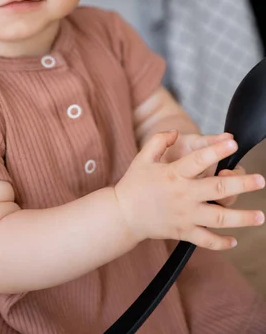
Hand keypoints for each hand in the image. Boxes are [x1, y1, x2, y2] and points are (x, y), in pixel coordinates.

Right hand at [114, 129, 264, 249]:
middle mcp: (183, 195)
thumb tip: (176, 132)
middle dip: (242, 184)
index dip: (216, 150)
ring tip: (260, 216)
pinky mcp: (183, 232)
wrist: (123, 215)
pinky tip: (234, 241)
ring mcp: (185, 216)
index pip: (199, 160)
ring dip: (242, 218)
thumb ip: (159, 140)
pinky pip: (206, 241)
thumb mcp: (143, 157)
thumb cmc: (134, 184)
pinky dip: (222, 243)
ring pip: (219, 219)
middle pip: (218, 189)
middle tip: (261, 180)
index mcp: (174, 174)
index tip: (232, 143)